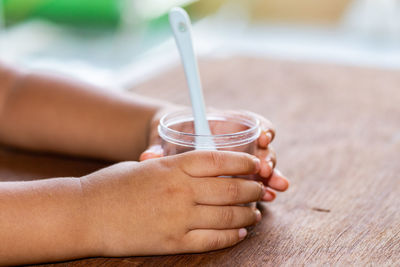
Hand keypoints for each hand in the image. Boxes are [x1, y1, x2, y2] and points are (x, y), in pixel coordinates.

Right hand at [82, 151, 264, 255]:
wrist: (85, 213)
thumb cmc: (113, 184)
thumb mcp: (148, 165)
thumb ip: (178, 167)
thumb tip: (209, 172)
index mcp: (174, 165)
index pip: (221, 159)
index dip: (244, 161)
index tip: (255, 164)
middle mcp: (181, 190)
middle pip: (231, 188)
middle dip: (252, 189)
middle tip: (260, 190)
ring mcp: (178, 218)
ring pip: (228, 216)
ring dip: (247, 214)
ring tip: (254, 212)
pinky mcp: (173, 242)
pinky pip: (213, 240)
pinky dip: (232, 236)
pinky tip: (241, 232)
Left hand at [140, 108, 288, 201]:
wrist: (167, 147)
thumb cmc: (166, 137)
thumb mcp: (161, 138)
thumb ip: (158, 146)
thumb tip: (148, 156)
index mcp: (220, 124)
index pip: (248, 121)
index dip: (260, 127)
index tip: (263, 137)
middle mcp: (234, 140)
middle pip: (260, 145)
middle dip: (267, 157)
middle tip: (266, 170)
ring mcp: (238, 158)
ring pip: (262, 164)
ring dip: (271, 176)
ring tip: (276, 187)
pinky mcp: (238, 174)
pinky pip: (255, 180)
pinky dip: (264, 187)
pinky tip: (270, 197)